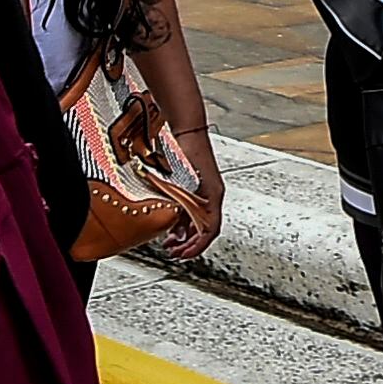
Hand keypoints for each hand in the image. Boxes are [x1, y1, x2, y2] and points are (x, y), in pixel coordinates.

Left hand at [157, 135, 226, 257]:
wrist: (186, 130)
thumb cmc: (187, 152)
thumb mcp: (183, 185)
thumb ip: (182, 208)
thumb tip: (178, 230)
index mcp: (213, 197)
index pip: (210, 231)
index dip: (196, 246)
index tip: (183, 254)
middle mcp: (212, 196)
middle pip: (204, 229)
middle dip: (188, 243)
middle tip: (172, 251)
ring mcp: (205, 191)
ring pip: (197, 221)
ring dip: (184, 233)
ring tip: (169, 241)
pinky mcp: (196, 186)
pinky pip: (192, 210)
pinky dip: (181, 220)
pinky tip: (169, 224)